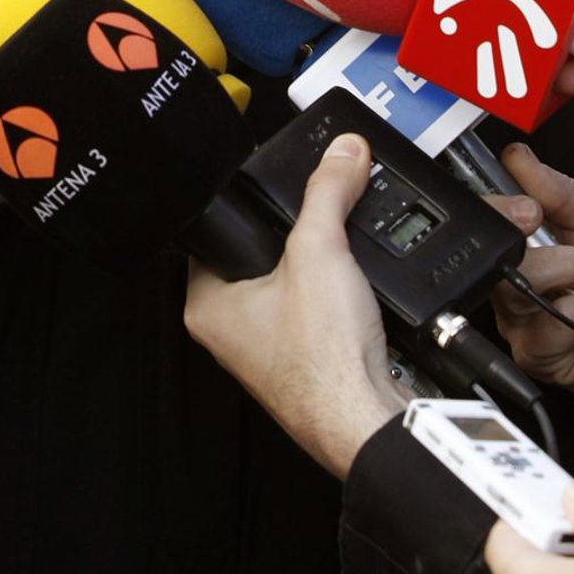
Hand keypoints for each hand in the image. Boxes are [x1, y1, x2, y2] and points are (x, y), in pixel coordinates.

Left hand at [184, 133, 404, 478]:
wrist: (368, 421)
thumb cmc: (324, 360)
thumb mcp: (321, 250)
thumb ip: (329, 191)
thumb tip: (341, 152)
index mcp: (205, 304)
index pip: (213, 232)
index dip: (245, 205)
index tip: (274, 188)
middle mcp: (228, 331)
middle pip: (256, 255)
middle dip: (290, 236)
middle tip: (314, 223)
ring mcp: (265, 351)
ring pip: (288, 286)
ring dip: (316, 269)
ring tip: (337, 262)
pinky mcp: (304, 363)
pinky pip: (314, 314)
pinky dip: (335, 299)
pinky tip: (353, 296)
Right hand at [489, 142, 573, 402]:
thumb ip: (561, 190)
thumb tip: (517, 157)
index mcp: (523, 242)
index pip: (484, 220)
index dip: (498, 211)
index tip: (530, 210)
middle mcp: (512, 281)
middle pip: (492, 259)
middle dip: (552, 251)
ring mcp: (520, 320)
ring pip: (517, 292)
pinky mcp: (536, 355)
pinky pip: (548, 328)